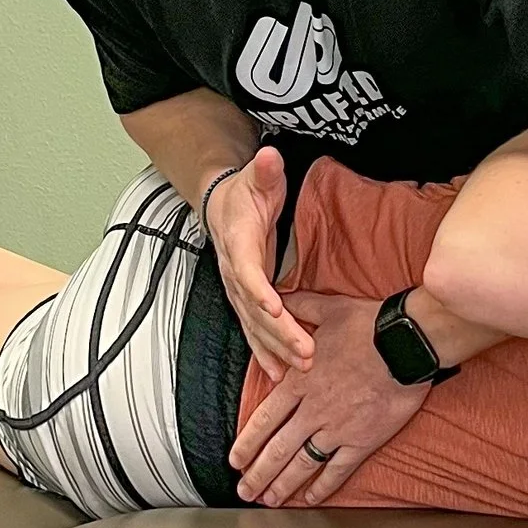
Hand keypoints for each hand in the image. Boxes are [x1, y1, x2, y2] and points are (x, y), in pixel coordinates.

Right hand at [204, 145, 314, 374]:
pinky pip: (253, 329)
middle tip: (305, 353)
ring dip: (276, 348)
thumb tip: (267, 156)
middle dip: (279, 334)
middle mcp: (234, 271)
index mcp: (237, 242)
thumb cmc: (244, 191)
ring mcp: (238, 288)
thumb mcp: (257, 175)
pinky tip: (279, 371)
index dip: (258, 292)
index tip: (276, 310)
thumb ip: (264, 169)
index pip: (246, 271)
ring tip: (300, 368)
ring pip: (254, 325)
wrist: (221, 205)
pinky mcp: (244, 299)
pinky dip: (265, 351)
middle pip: (254, 309)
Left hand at [230, 294, 430, 503]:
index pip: (264, 419)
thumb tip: (277, 298)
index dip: (247, 443)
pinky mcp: (363, 439)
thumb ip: (299, 307)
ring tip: (269, 499)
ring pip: (303, 463)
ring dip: (283, 484)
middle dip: (258, 473)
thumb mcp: (327, 310)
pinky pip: (338, 469)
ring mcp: (337, 428)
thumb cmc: (369, 325)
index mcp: (300, 382)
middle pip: (277, 449)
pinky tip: (311, 499)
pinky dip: (323, 486)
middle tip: (244, 490)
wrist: (407, 342)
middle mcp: (313, 409)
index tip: (235, 460)